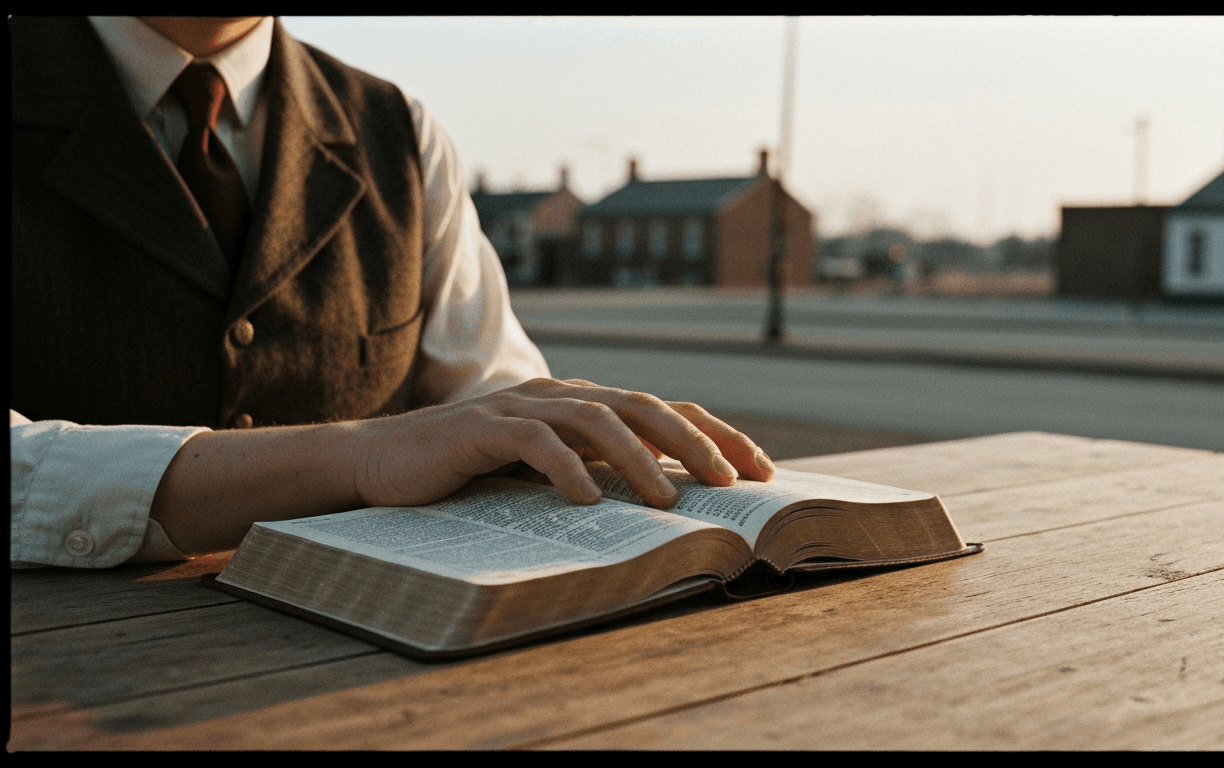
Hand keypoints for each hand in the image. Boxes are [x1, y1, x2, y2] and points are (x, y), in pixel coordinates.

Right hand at [347, 378, 774, 509]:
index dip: (714, 432)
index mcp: (580, 404)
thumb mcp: (545, 472)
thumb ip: (593, 471)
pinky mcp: (481, 427)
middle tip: (733, 482)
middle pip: (642, 405)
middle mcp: (559, 396)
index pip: (662, 409)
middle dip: (695, 441)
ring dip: (638, 461)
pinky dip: (565, 472)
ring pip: (596, 420)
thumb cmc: (470, 472)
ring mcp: (520, 406)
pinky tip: (588, 503)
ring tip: (668, 502)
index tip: (760, 469)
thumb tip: (666, 502)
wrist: (381, 462)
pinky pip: (533, 443)